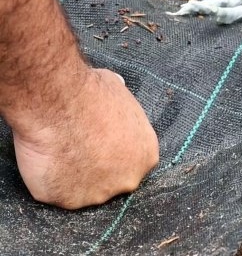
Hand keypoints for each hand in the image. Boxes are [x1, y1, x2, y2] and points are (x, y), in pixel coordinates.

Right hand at [11, 69, 158, 209]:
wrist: (59, 104)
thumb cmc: (91, 94)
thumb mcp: (120, 93)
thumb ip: (123, 107)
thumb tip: (119, 91)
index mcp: (146, 156)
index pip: (133, 163)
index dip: (113, 154)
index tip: (98, 145)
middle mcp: (128, 180)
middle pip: (113, 182)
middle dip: (97, 170)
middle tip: (77, 151)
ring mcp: (98, 195)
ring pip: (84, 191)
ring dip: (72, 177)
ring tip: (59, 153)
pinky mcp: (67, 201)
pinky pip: (56, 194)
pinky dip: (48, 180)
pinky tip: (45, 160)